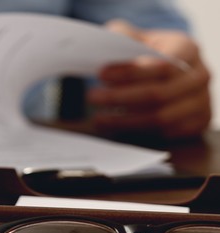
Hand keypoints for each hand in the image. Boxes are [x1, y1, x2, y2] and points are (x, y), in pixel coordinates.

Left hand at [87, 20, 210, 138]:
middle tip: (92, 97)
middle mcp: (199, 75)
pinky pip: (167, 132)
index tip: (101, 74)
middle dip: (120, 98)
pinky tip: (116, 125)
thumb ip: (121, 36)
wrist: (164, 69)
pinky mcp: (198, 121)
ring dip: (125, 120)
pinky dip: (139, 131)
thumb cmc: (144, 51)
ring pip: (161, 118)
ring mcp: (202, 100)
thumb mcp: (134, 36)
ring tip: (98, 118)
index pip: (161, 65)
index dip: (130, 72)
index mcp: (187, 48)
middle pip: (158, 94)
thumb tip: (106, 47)